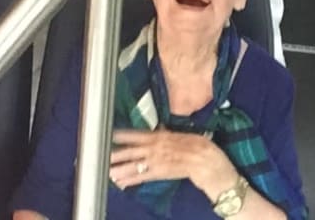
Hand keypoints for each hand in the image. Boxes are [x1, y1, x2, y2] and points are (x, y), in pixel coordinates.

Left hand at [109, 129, 239, 200]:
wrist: (212, 164)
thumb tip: (159, 132)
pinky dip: (130, 179)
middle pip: (133, 149)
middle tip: (102, 153)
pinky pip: (143, 176)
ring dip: (119, 166)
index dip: (125, 134)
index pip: (140, 134)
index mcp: (164, 136)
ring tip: (106, 169)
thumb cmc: (203, 149)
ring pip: (134, 163)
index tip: (111, 133)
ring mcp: (159, 161)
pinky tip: (120, 182)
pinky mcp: (162, 174)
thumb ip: (170, 135)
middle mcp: (158, 147)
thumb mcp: (186, 136)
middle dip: (117, 152)